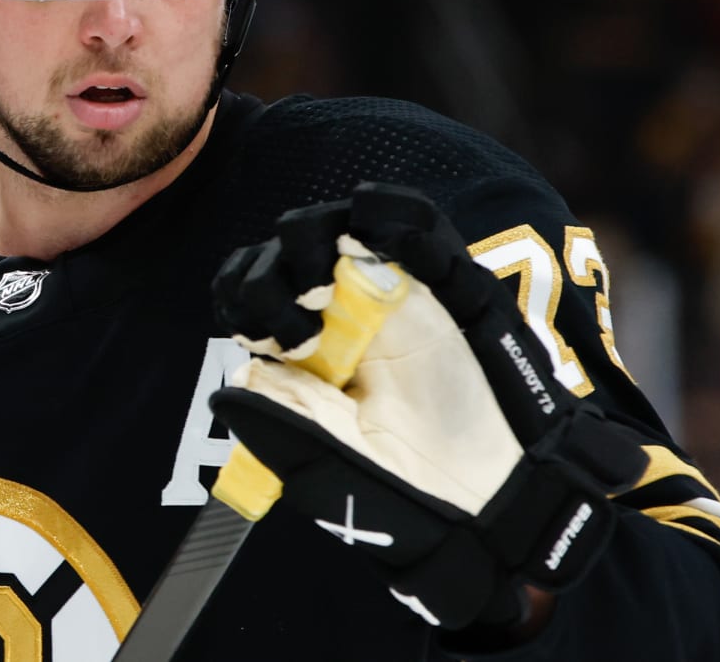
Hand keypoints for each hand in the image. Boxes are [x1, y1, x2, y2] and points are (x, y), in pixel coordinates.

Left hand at [210, 183, 646, 630]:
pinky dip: (390, 214)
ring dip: (312, 238)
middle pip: (285, 246)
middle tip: (297, 331)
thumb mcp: (322, 466)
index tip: (266, 339)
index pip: (250, 289)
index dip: (244, 297)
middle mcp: (341, 313)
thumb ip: (277, 421)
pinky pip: (415, 221)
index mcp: (304, 351)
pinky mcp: (444, 282)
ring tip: (318, 284)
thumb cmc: (402, 494)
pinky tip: (377, 240)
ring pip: (338, 220)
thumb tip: (228, 384)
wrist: (491, 505)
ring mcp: (391, 293)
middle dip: (269, 274)